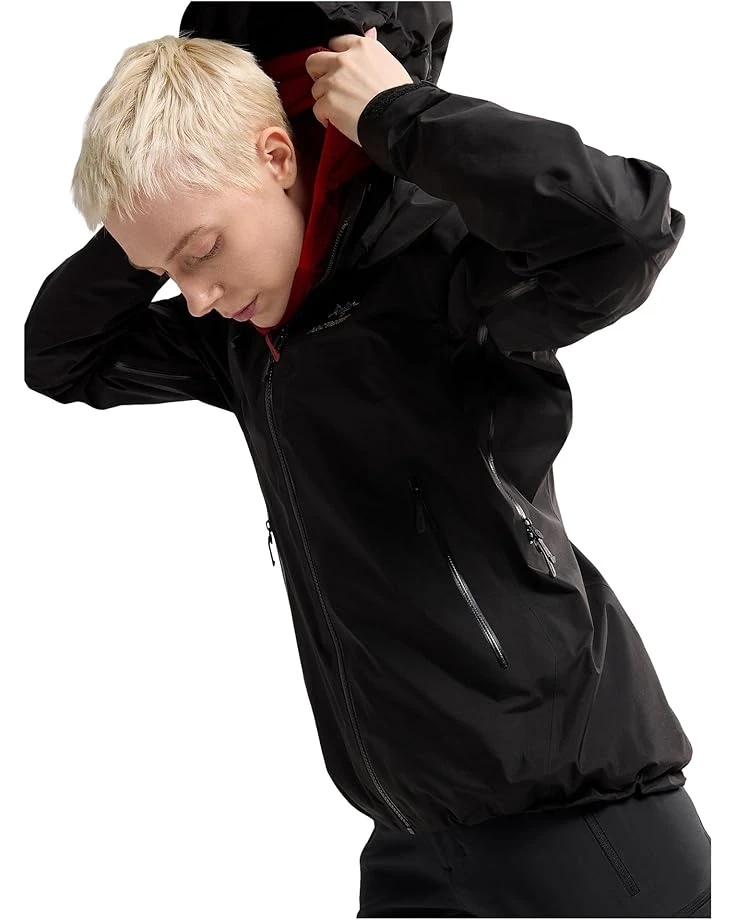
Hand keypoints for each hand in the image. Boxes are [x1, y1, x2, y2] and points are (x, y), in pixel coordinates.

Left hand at [305, 26, 413, 145]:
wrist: (398, 118)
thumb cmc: (398, 95)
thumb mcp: (390, 63)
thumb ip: (373, 48)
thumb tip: (370, 32)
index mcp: (360, 47)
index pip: (336, 42)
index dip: (335, 56)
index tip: (338, 68)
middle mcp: (344, 60)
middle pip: (315, 61)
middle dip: (319, 73)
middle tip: (329, 86)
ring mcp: (333, 81)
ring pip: (316, 88)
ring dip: (325, 99)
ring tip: (341, 109)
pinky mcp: (327, 102)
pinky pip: (317, 110)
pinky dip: (325, 118)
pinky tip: (338, 122)